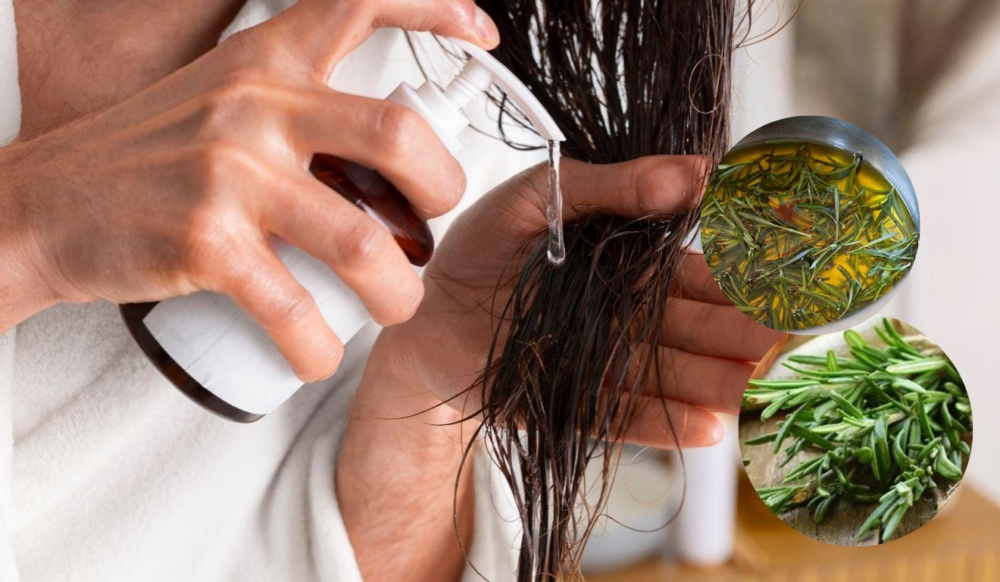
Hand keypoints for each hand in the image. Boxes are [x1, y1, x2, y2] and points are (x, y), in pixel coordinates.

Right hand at [0, 0, 499, 381]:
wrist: (43, 207)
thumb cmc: (146, 161)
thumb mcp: (221, 101)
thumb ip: (294, 106)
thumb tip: (384, 149)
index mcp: (265, 60)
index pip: (360, 2)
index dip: (435, 8)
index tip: (482, 36)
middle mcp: (254, 105)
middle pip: (398, 136)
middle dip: (444, 192)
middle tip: (431, 229)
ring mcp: (230, 173)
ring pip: (365, 241)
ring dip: (399, 293)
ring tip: (394, 308)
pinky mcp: (206, 243)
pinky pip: (297, 312)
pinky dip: (320, 349)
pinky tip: (320, 356)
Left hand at [373, 155, 787, 446]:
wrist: (422, 316)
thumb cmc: (481, 249)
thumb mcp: (544, 196)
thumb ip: (614, 185)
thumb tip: (698, 168)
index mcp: (630, 264)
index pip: (702, 272)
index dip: (744, 277)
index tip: (789, 278)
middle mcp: (629, 317)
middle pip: (699, 327)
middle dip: (743, 332)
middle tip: (787, 338)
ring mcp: (607, 364)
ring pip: (673, 373)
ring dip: (715, 381)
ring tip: (752, 386)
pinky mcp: (577, 404)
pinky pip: (626, 415)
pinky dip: (662, 421)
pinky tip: (706, 426)